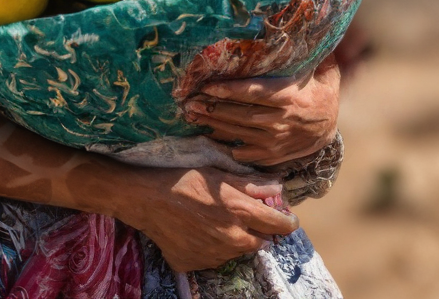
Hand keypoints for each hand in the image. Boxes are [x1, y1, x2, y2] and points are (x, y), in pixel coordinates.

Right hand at [116, 167, 297, 272]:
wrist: (148, 200)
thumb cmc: (184, 180)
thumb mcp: (218, 174)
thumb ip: (251, 184)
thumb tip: (278, 186)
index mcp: (240, 213)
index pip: (278, 224)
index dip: (287, 221)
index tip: (289, 219)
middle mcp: (232, 239)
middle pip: (259, 242)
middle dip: (258, 231)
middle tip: (243, 217)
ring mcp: (214, 256)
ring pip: (235, 251)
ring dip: (233, 239)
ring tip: (214, 221)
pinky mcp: (196, 265)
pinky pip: (213, 259)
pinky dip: (211, 248)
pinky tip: (198, 232)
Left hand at [182, 55, 339, 165]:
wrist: (329, 132)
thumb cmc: (321, 94)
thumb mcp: (324, 72)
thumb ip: (314, 52)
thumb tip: (310, 24)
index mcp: (289, 97)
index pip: (254, 92)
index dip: (230, 90)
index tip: (207, 85)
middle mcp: (280, 120)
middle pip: (241, 114)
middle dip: (214, 107)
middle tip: (190, 101)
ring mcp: (275, 141)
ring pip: (238, 133)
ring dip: (214, 124)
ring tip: (192, 114)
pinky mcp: (271, 156)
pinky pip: (244, 152)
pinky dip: (226, 145)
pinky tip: (208, 135)